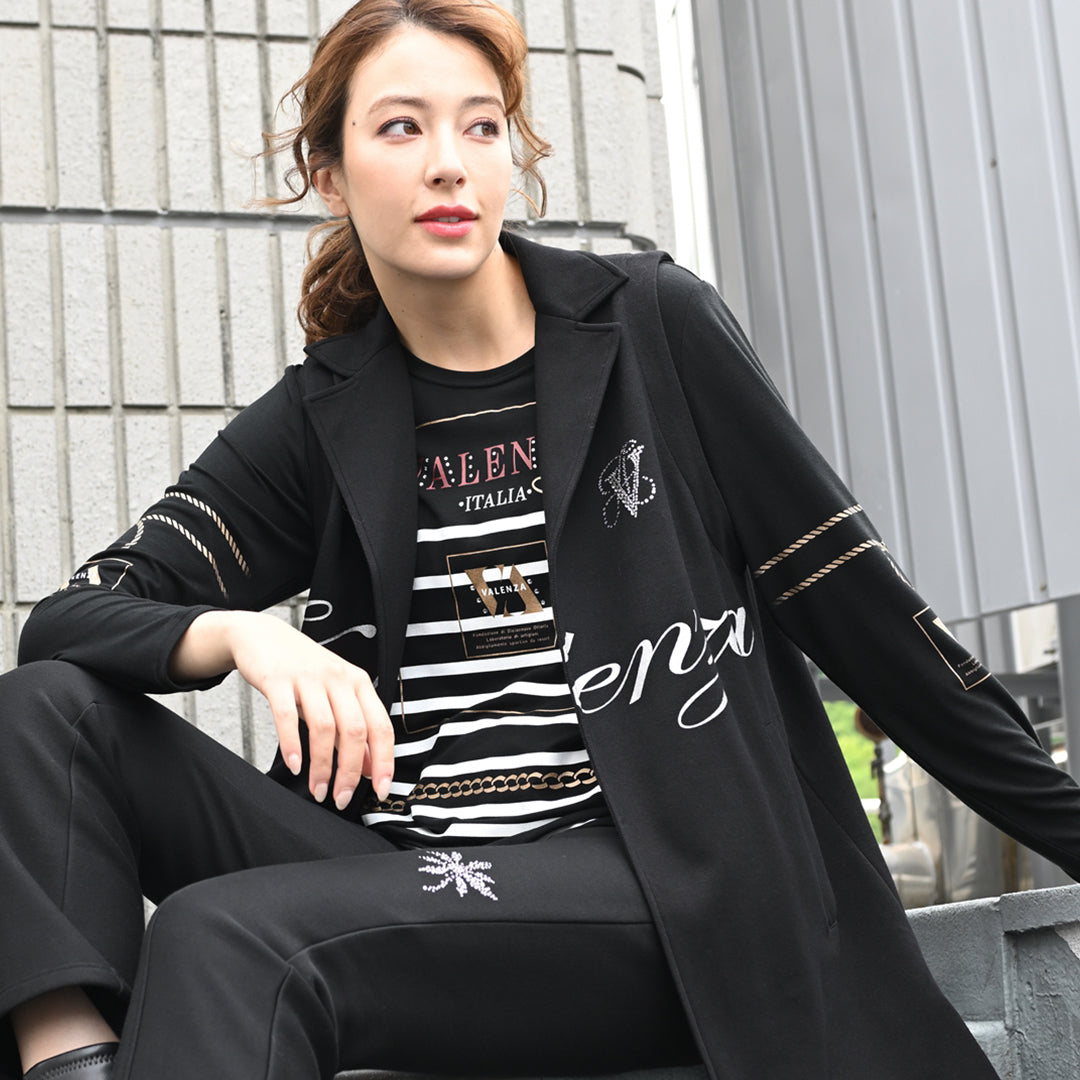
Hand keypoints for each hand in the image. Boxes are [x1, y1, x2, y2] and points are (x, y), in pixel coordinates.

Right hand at [170, 610, 393, 808]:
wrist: (263, 635)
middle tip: (341, 799)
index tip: (380, 792)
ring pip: (324, 727)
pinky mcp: (278, 678)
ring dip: (322, 765)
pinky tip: (294, 766)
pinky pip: (286, 716)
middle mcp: (338, 678)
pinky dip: (292, 745)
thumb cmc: (304, 672)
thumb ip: (354, 728)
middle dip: (350, 771)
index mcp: (358, 683)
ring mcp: (308, 677)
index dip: (384, 761)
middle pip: (355, 730)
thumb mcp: (335, 694)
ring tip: (317, 791)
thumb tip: (371, 768)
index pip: (381, 726)